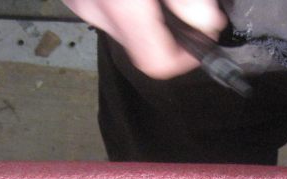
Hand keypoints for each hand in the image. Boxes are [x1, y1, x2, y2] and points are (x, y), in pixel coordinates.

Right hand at [63, 0, 224, 77]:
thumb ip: (189, 0)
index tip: (203, 40)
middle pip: (143, 47)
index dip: (187, 60)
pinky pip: (107, 10)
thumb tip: (207, 26)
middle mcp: (95, 10)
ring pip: (125, 29)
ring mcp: (78, 3)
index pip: (158, 64)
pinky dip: (127, 4)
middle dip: (169, 31)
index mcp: (122, 5)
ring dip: (147, 16)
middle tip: (187, 6)